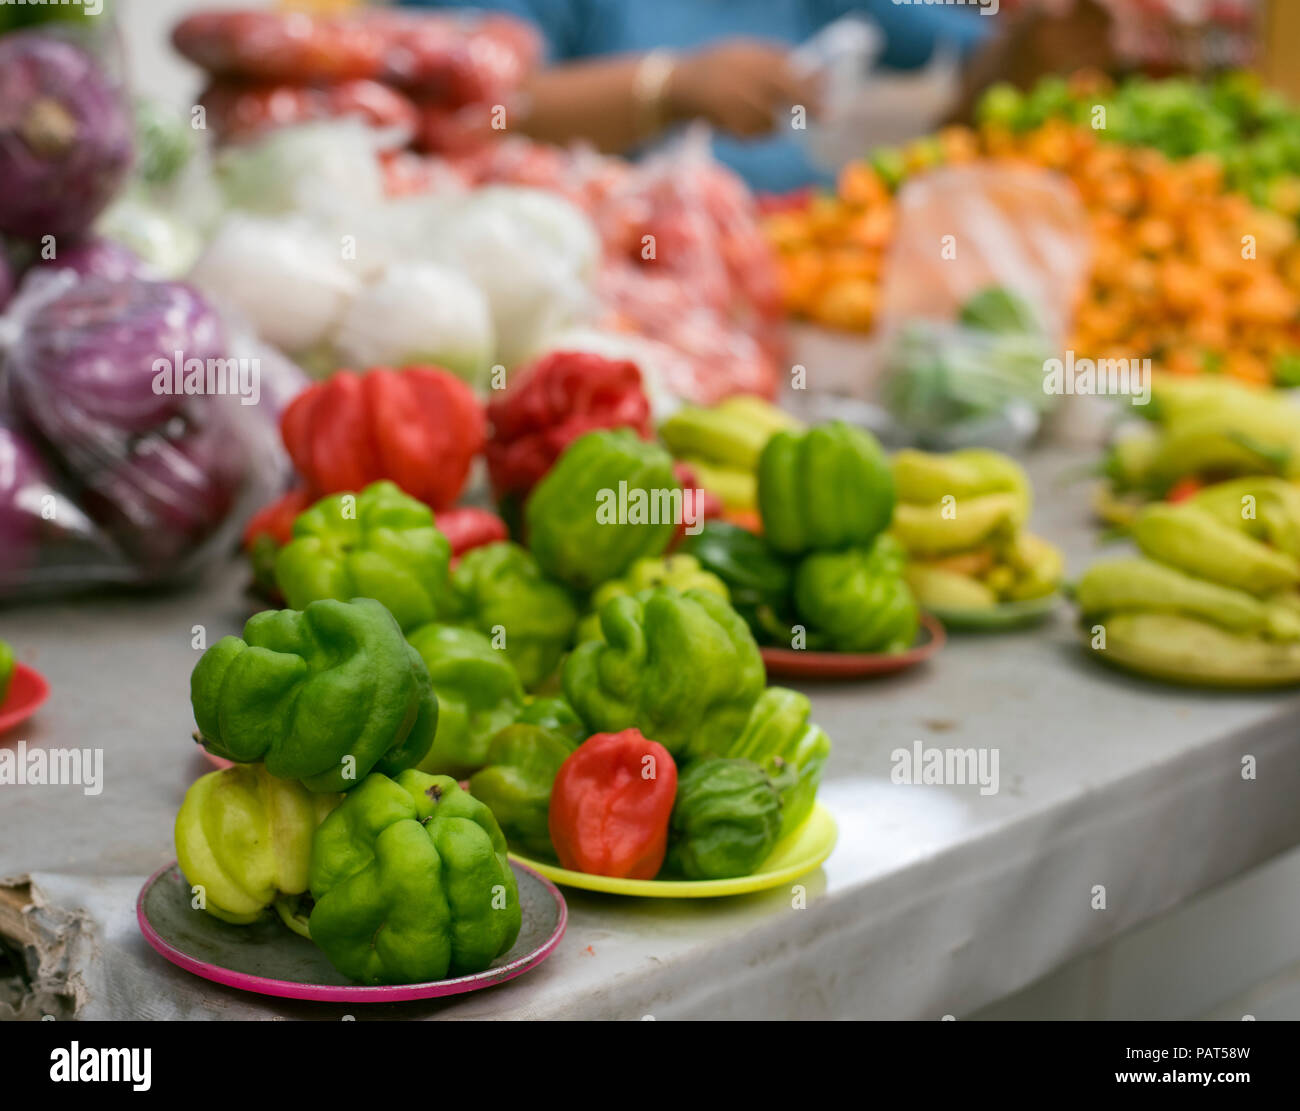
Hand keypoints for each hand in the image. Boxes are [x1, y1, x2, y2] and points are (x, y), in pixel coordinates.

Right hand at [667, 39, 816, 137]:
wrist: (681, 87)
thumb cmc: (720, 65)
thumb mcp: (746, 50)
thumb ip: (775, 57)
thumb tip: (810, 69)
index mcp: (750, 62)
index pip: (790, 75)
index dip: (812, 84)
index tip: (829, 88)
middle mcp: (745, 85)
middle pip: (787, 99)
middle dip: (810, 108)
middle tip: (827, 116)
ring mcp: (738, 110)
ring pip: (773, 122)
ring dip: (779, 121)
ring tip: (769, 113)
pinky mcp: (731, 130)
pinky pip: (758, 135)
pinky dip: (761, 130)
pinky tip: (750, 120)